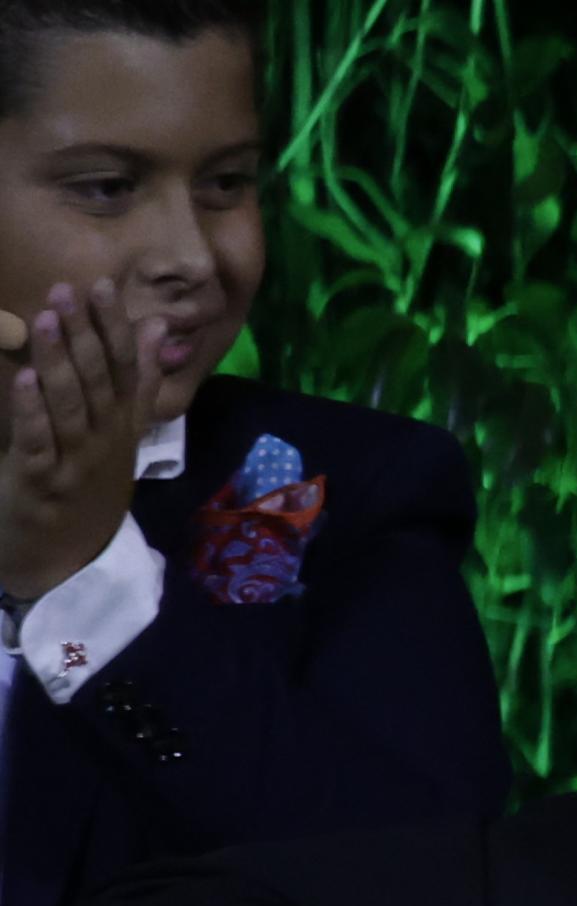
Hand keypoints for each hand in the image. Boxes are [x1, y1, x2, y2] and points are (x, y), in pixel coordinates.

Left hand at [0, 278, 149, 607]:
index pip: (126, 370)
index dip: (115, 328)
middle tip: (67, 291)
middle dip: (84, 335)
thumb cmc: (87, 487)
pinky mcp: (42, 483)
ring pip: (70, 406)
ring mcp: (76, 463)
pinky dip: (33, 412)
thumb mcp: (120, 434)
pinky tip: (25, 380)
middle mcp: (106, 441)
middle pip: (99, 382)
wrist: (66, 558)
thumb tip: (159, 329)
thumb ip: (139, 382)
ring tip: (47, 320)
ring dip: (59, 362)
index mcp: (123, 427)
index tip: (101, 285)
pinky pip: (38, 443)